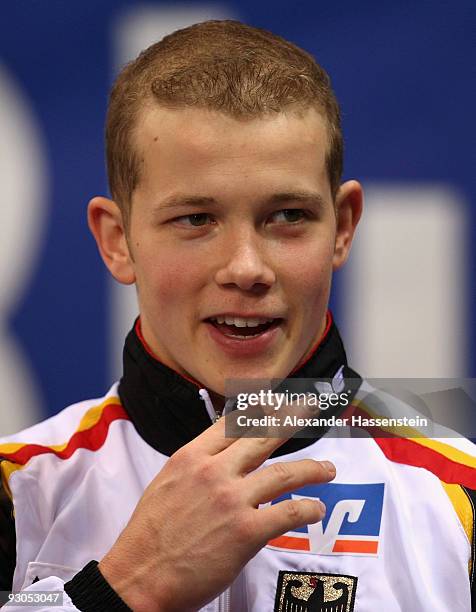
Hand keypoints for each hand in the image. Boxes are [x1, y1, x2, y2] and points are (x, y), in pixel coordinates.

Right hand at [99, 411, 334, 610]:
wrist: (139, 577)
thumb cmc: (149, 535)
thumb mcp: (167, 483)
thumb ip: (197, 465)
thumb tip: (221, 456)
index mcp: (191, 457)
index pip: (231, 422)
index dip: (258, 410)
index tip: (276, 401)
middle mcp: (213, 472)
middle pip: (262, 436)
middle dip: (291, 418)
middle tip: (311, 407)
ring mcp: (231, 500)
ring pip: (283, 472)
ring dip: (312, 469)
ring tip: (327, 469)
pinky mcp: (246, 531)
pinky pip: (288, 512)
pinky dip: (307, 508)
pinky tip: (315, 507)